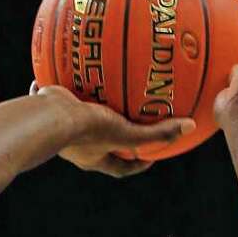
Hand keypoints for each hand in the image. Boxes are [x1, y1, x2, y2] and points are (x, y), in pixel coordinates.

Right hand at [33, 85, 193, 175]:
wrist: (46, 119)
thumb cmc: (87, 131)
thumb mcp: (126, 133)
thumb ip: (157, 133)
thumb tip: (190, 127)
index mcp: (94, 158)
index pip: (120, 168)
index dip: (136, 165)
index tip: (149, 157)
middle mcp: (76, 147)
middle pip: (98, 145)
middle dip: (110, 135)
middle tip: (125, 121)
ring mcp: (60, 129)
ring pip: (75, 121)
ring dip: (85, 111)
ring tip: (96, 94)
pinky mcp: (47, 110)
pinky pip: (54, 97)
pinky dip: (59, 87)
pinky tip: (65, 68)